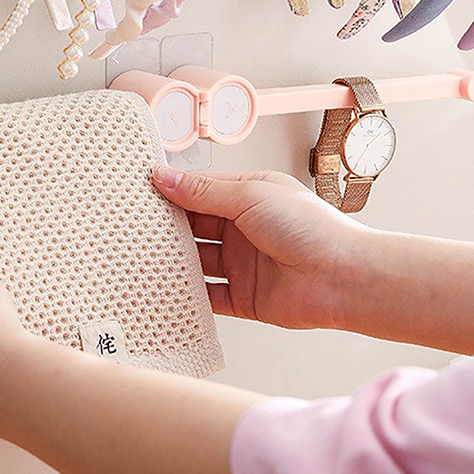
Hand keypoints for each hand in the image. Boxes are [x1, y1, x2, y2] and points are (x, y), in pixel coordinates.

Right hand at [153, 166, 375, 330]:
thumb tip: (164, 177)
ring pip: (197, 261)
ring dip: (173, 260)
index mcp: (249, 196)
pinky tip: (164, 290)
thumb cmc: (310, 227)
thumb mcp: (251, 195)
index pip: (200, 191)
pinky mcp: (244, 297)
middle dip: (167, 227)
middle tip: (130, 226)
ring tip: (138, 258)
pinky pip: (208, 296)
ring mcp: (243, 264)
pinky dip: (187, 295)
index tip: (140, 192)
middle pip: (195, 227)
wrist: (343, 278)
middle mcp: (244, 229)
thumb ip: (203, 191)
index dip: (172, 191)